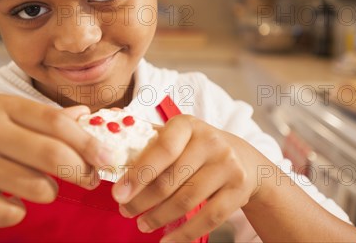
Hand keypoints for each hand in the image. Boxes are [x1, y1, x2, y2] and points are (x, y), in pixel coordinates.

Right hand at [0, 94, 110, 226]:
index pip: (55, 122)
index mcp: (0, 106)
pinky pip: (10, 213)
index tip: (108, 157)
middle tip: (91, 180)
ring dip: (49, 192)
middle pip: (50, 154)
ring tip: (42, 188)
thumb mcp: (2, 116)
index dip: (87, 141)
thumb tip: (87, 117)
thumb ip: (45, 119)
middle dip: (80, 171)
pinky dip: (18, 212)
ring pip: (35, 187)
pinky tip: (7, 200)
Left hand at [111, 115, 264, 241]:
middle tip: (125, 211)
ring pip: (187, 200)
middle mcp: (210, 141)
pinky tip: (167, 240)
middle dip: (142, 200)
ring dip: (159, 217)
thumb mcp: (178, 136)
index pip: (162, 149)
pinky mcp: (238, 189)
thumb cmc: (198, 148)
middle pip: (170, 179)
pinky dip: (184, 234)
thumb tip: (110, 152)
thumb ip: (149, 142)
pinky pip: (208, 218)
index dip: (139, 173)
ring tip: (142, 224)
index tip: (118, 194)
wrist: (245, 160)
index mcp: (188, 125)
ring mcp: (227, 166)